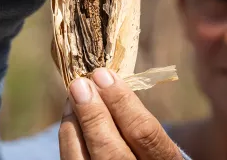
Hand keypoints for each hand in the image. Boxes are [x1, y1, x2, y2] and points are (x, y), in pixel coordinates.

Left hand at [60, 68, 183, 159]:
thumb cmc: (150, 150)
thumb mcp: (157, 137)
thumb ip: (137, 117)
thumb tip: (105, 82)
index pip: (144, 131)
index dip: (123, 102)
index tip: (105, 75)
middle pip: (111, 151)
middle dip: (94, 114)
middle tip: (80, 84)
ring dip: (75, 122)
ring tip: (74, 94)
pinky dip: (69, 137)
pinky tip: (71, 116)